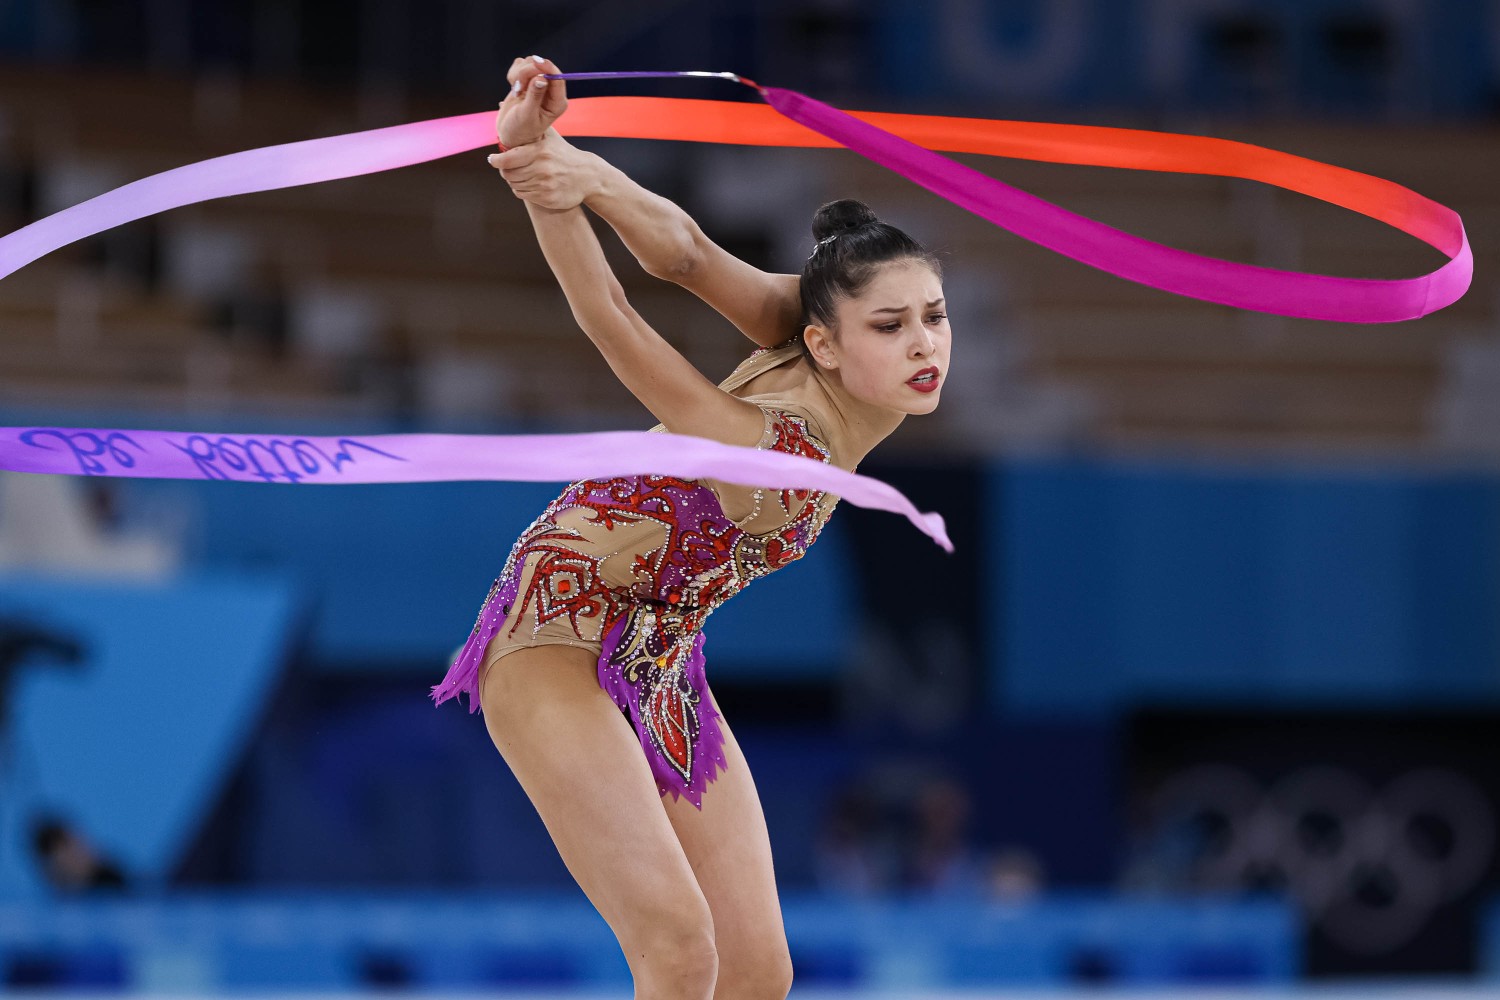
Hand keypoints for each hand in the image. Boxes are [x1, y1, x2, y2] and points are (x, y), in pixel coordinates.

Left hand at [487, 131, 601, 210]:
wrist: (588, 176)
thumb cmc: (564, 154)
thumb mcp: (551, 137)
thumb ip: (530, 125)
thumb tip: (503, 104)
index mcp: (540, 151)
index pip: (508, 159)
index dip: (496, 160)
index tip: (492, 159)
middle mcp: (542, 168)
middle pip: (509, 174)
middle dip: (505, 171)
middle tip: (508, 167)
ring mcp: (545, 185)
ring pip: (515, 185)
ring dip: (514, 180)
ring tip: (522, 174)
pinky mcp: (547, 198)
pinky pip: (523, 195)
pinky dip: (522, 190)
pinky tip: (530, 183)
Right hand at [497, 54, 567, 148]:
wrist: (509, 132)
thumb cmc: (520, 129)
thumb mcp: (527, 115)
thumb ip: (534, 96)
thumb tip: (541, 78)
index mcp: (557, 102)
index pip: (557, 78)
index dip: (547, 68)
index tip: (536, 62)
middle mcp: (551, 91)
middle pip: (541, 68)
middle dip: (527, 73)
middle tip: (518, 88)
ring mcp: (539, 84)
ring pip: (530, 64)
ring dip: (519, 74)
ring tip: (516, 92)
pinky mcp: (527, 80)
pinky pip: (521, 65)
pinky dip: (513, 73)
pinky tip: (513, 87)